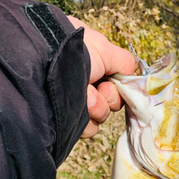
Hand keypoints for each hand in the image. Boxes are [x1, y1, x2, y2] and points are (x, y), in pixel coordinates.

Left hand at [68, 16, 134, 137]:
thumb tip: (133, 76)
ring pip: (101, 117)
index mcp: (92, 65)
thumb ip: (124, 62)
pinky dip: (85, 122)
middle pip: (111, 102)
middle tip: (96, 87)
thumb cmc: (74, 52)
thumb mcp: (104, 49)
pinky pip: (89, 129)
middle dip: (108, 97)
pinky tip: (75, 108)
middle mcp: (84, 83)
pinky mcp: (67, 120)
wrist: (45, 68)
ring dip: (96, 108)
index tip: (111, 80)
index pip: (116, 83)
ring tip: (83, 96)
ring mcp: (75, 102)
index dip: (117, 86)